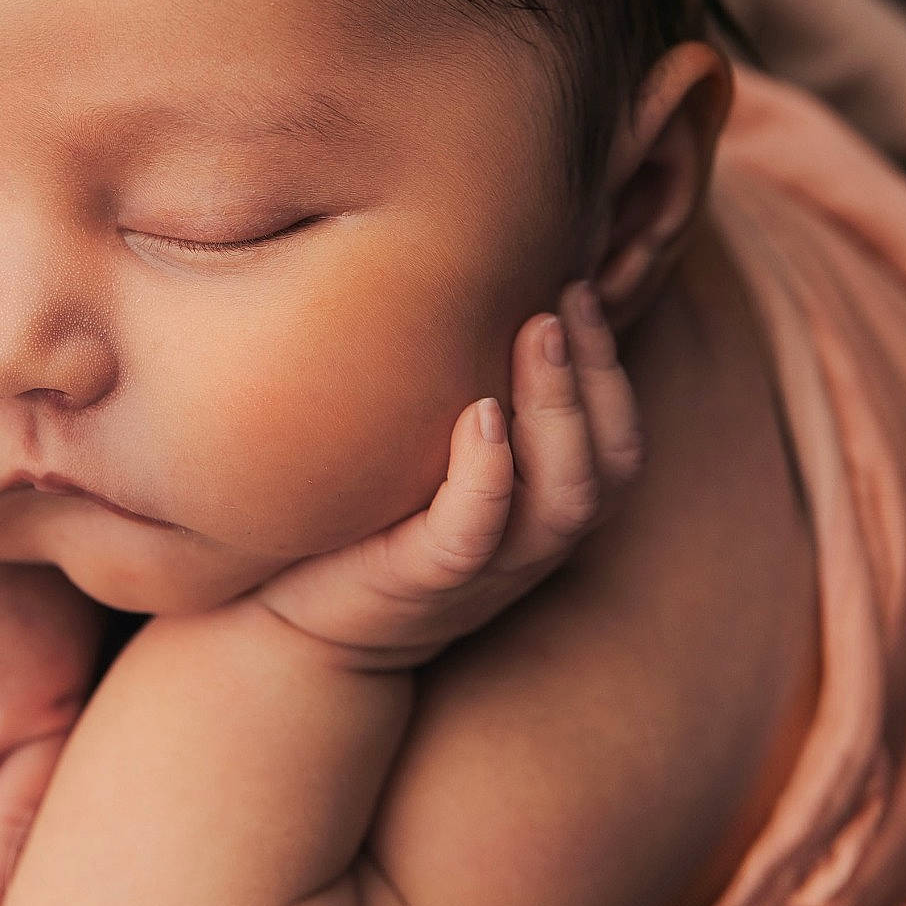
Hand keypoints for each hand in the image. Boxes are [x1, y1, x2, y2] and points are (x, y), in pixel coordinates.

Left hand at [252, 282, 641, 666]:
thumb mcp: (426, 455)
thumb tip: (468, 280)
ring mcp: (484, 568)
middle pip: (612, 461)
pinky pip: (474, 535)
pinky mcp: (422, 583)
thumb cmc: (365, 519)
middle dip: (599, 372)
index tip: (578, 284)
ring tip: (537, 330)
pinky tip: (480, 417)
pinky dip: (488, 476)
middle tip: (568, 293)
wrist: (287, 626)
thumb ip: (462, 393)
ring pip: (566, 499)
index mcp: (541, 508)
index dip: (611, 365)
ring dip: (560, 408)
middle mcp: (530, 542)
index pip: (618, 437)